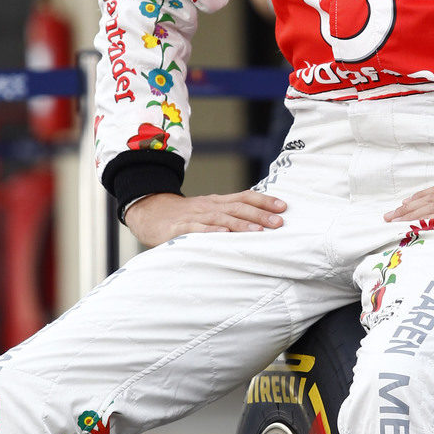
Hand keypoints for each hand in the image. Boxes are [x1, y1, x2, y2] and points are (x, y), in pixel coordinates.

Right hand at [124, 190, 285, 247]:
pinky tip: (223, 236)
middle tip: (280, 223)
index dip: (264, 200)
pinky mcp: (180, 229)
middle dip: (260, 214)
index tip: (284, 206)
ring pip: (221, 219)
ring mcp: (195, 217)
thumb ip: (230, 215)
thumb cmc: (184, 216)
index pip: (245, 197)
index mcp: (218, 202)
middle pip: (238, 207)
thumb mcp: (209, 211)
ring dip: (241, 225)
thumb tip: (261, 222)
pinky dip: (211, 233)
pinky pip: (197, 230)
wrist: (149, 212)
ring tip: (259, 231)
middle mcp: (210, 207)